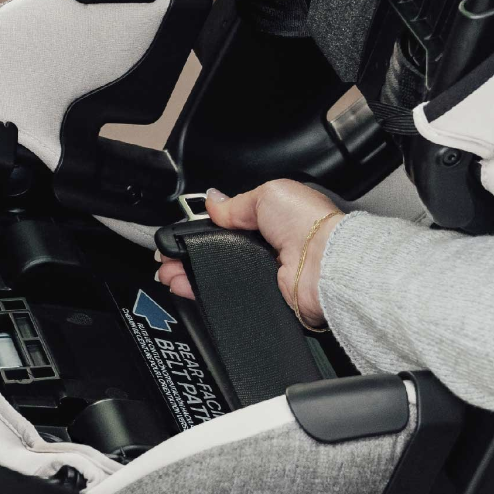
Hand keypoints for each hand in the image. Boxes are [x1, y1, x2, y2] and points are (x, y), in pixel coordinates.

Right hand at [157, 182, 343, 328]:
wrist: (326, 264)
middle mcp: (267, 249)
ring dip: (190, 274)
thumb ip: (236, 203)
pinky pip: (226, 296)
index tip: (179, 236)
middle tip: (167, 256)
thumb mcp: (268, 194)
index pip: (227, 225)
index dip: (201, 231)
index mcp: (272, 220)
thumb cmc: (310, 225)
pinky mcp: (262, 299)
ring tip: (168, 272)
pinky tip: (186, 286)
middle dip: (188, 255)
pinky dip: (203, 293)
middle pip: (217, 253)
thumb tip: (213, 200)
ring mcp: (263, 275)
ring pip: (217, 276)